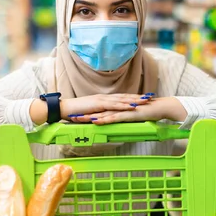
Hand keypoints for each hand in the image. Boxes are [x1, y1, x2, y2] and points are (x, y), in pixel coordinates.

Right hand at [29, 93, 153, 124]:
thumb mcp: (92, 113)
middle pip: (125, 96)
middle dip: (138, 97)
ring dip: (134, 100)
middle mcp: (105, 98)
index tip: (144, 98)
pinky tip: (132, 106)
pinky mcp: (98, 104)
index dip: (133, 98)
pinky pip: (113, 105)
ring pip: (122, 99)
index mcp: (104, 99)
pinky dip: (123, 105)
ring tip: (145, 101)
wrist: (65, 108)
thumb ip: (101, 114)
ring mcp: (102, 100)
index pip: (121, 98)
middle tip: (151, 97)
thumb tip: (107, 118)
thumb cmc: (77, 112)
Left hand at [73, 97, 186, 124]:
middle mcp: (119, 108)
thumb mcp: (134, 118)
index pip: (102, 111)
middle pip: (99, 111)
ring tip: (79, 119)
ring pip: (104, 114)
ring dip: (91, 117)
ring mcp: (124, 110)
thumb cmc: (150, 113)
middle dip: (85, 114)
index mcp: (119, 108)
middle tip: (72, 117)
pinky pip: (114, 117)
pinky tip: (96, 121)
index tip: (79, 116)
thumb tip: (120, 125)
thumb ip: (126, 120)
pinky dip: (104, 119)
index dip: (90, 113)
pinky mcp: (129, 114)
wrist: (161, 107)